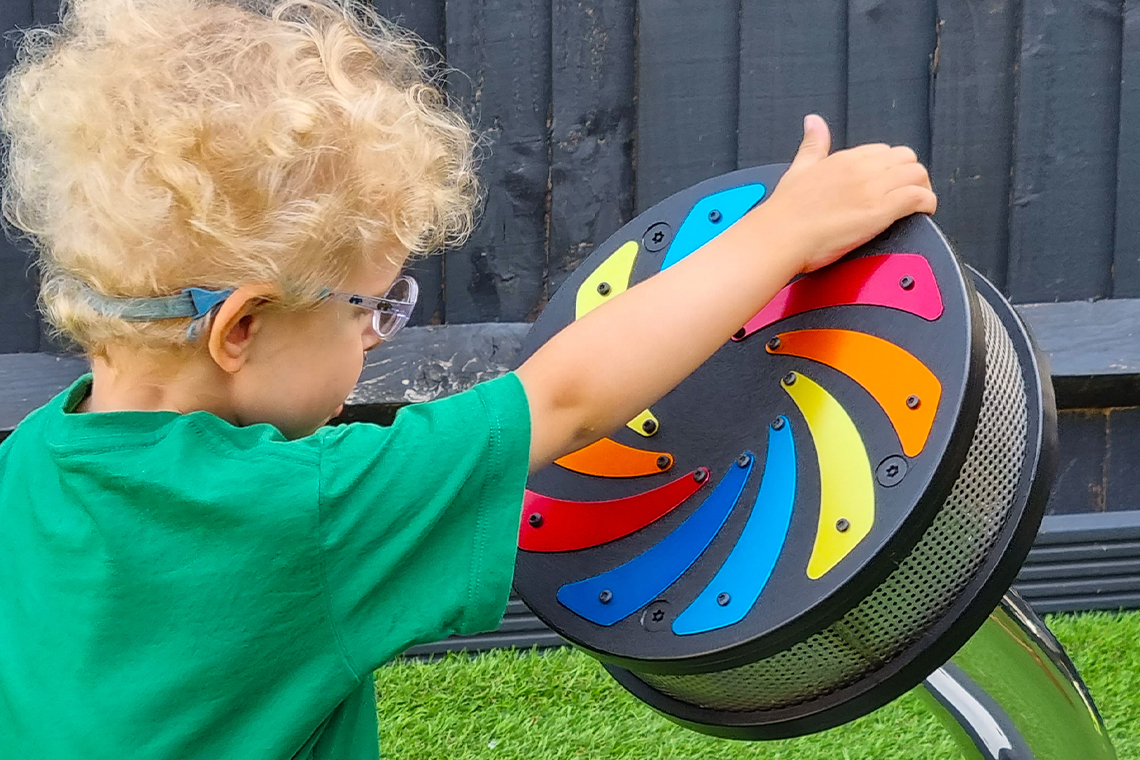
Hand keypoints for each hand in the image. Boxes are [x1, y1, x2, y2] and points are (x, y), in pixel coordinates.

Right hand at [753, 114, 937, 274]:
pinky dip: (927, 203)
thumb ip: (813, 144)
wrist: (779, 236)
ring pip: (918, 174)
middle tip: (905, 194)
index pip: (883, 151)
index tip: (886, 183)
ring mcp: (872, 188)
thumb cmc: (785, 212)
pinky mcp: (880, 210)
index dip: (889, 167)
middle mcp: (862, 168)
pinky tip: (922, 213)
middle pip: (906, 158)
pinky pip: (918, 196)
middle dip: (910, 175)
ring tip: (916, 205)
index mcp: (844, 158)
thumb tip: (813, 121)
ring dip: (922, 188)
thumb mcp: (798, 168)